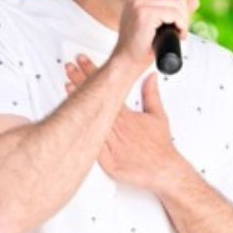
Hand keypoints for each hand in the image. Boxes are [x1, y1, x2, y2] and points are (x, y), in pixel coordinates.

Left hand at [65, 57, 179, 190]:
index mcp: (127, 116)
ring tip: (67, 85)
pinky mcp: (107, 160)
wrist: (165, 171)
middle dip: (81, 82)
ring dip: (77, 102)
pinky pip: (91, 145)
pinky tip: (71, 120)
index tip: (83, 61)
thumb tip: (150, 78)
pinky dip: (81, 132)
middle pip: (96, 101)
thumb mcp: (158, 116)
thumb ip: (151, 94)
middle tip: (70, 67)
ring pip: (91, 120)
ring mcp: (111, 144)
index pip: (108, 89)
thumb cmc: (161, 147)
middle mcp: (117, 128)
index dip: (94, 72)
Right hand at [114, 0, 198, 71]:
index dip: (181, 1)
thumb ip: (175, 8)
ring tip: (179, 32)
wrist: (127, 59)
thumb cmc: (141, 42)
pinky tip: (178, 34)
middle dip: (184, 11)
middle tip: (181, 27)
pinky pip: (173, 13)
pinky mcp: (144, 14)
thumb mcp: (159, 20)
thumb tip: (195, 0)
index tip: (179, 18)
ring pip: (176, 3)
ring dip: (184, 20)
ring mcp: (138, 2)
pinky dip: (181, 25)